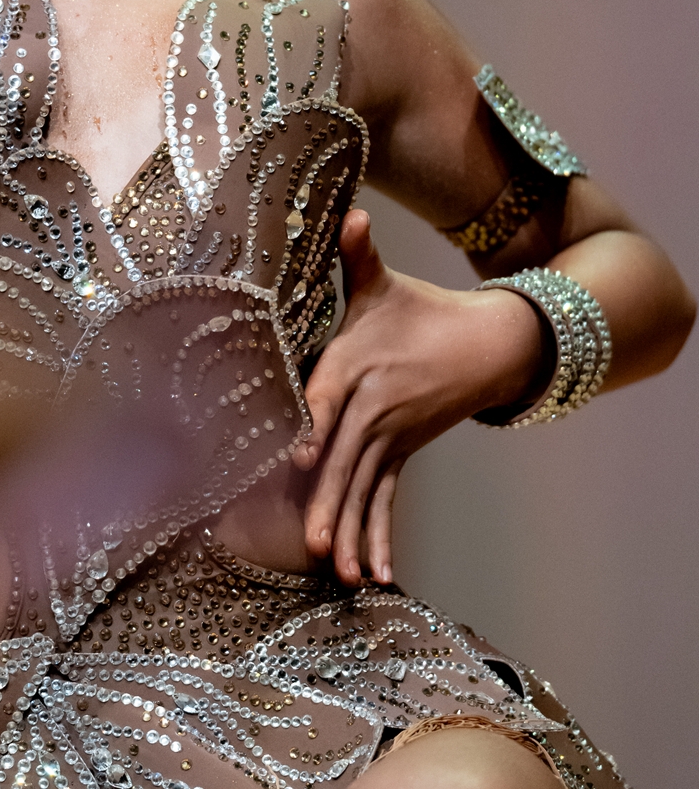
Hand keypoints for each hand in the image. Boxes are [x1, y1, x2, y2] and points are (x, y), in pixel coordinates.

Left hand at [291, 210, 545, 585]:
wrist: (489, 341)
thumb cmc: (419, 308)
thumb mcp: (383, 282)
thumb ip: (357, 254)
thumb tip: (351, 212)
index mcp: (357, 362)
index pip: (329, 395)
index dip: (314, 423)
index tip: (298, 454)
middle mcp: (374, 404)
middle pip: (346, 455)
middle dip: (330, 498)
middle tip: (315, 540)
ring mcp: (392, 434)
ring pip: (367, 485)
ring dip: (355, 529)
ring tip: (343, 573)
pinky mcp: (404, 452)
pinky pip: (389, 498)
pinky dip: (382, 534)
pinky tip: (377, 575)